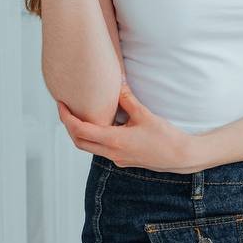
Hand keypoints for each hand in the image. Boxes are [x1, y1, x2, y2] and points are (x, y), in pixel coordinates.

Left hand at [57, 81, 201, 173]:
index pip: (80, 130)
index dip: (66, 117)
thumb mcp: (145, 115)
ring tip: (81, 113)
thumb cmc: (166, 138)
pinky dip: (96, 136)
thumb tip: (117, 83)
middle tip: (65, 109)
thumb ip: (128, 99)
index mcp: (114, 141)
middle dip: (69, 126)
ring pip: (90, 147)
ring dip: (82, 132)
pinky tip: (103, 123)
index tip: (61, 104)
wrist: (181, 157)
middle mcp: (112, 153)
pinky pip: (102, 148)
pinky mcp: (124, 159)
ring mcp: (118, 158)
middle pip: (79, 142)